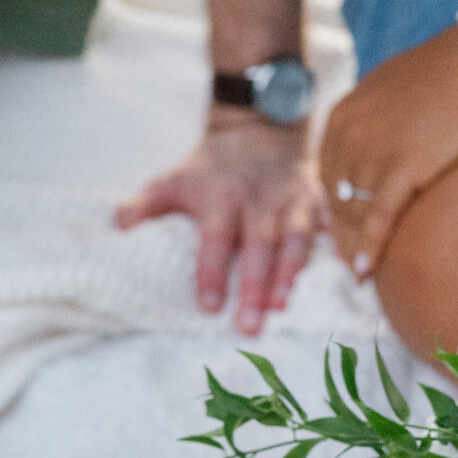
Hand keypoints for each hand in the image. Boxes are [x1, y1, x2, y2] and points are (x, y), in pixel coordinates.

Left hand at [115, 112, 321, 332]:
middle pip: (258, 247)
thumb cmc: (209, 169)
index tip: (209, 307)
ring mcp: (290, 200)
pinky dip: (336, 244)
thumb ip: (146, 204)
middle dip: (255, 288)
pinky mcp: (315, 198)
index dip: (213, 273)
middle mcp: (257, 201)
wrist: (256, 130)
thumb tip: (117, 224)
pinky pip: (330, 222)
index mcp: (221, 198)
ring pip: (295, 239)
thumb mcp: (173, 179)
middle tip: (249, 327)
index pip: (216, 240)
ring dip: (291, 273)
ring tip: (283, 305)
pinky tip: (341, 270)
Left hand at [319, 26, 457, 279]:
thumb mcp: (394, 87)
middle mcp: (348, 134)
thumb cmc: (450, 70)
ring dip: (354, 247)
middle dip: (341, 232)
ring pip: (353, 213)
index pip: (328, 174)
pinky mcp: (402, 169)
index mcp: (342, 115)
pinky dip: (370, 249)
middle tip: (350, 261)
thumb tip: (380, 136)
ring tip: (360, 275)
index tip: (344, 228)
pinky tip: (367, 271)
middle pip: (336, 198)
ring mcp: (372, 152)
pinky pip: (377, 219)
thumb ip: (376, 115)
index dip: (335, 206)